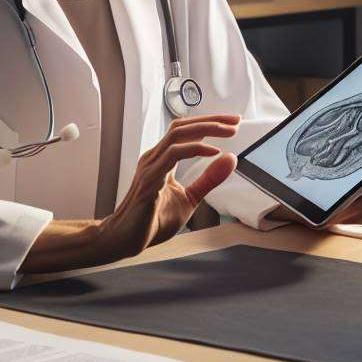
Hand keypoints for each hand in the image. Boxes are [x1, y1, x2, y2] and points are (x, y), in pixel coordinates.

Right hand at [98, 113, 239, 261]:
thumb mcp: (190, 198)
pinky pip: (172, 155)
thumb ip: (209, 179)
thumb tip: (230, 159)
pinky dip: (194, 149)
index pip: (186, 130)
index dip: (210, 122)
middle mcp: (154, 158)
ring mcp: (150, 166)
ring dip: (205, 129)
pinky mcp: (150, 180)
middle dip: (211, 120)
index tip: (233, 122)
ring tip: (228, 131)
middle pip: (182, 126)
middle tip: (235, 121)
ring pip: (177, 134)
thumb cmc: (152, 220)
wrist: (125, 241)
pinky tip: (213, 151)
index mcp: (162, 159)